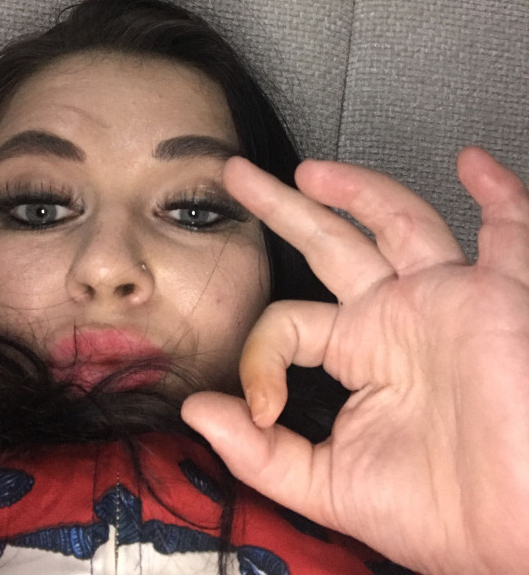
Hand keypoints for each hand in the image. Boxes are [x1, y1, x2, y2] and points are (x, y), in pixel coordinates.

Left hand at [182, 147, 528, 574]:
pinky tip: (474, 165)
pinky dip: (500, 195)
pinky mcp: (500, 295)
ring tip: (308, 171)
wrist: (520, 529)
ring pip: (398, 220)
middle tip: (237, 176)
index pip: (288, 321)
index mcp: (360, 353)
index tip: (264, 405)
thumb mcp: (332, 486)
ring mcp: (446, 298)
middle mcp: (397, 317)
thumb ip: (262, 453)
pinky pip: (510, 231)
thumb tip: (198, 412)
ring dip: (357, 188)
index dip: (261, 355)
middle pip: (329, 242)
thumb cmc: (441, 515)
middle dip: (282, 206)